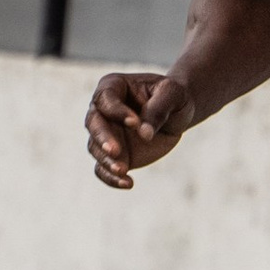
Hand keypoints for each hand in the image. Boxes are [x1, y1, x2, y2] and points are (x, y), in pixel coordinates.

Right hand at [86, 67, 195, 188]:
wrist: (176, 113)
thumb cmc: (173, 97)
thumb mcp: (173, 94)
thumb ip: (158, 109)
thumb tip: (144, 134)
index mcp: (113, 87)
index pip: (106, 99)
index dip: (117, 111)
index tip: (135, 123)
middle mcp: (103, 111)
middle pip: (92, 123)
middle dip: (102, 138)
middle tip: (116, 151)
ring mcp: (106, 134)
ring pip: (95, 148)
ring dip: (107, 161)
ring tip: (123, 171)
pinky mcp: (113, 155)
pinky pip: (103, 168)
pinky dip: (111, 178)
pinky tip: (128, 183)